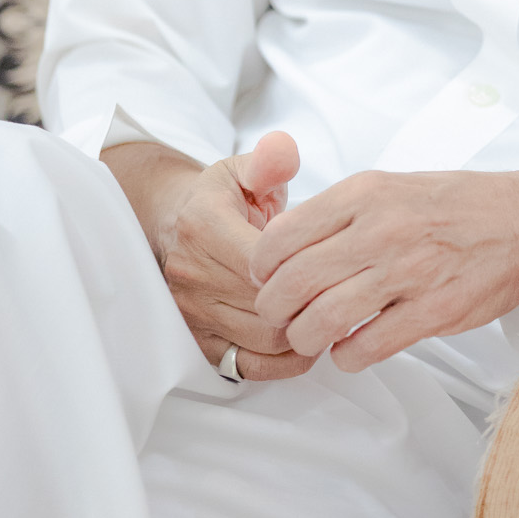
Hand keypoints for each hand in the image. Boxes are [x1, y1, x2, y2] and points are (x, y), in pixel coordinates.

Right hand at [101, 130, 314, 379]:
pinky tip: (304, 342)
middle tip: (343, 292)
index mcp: (204, 227)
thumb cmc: (222, 199)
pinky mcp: (197, 343)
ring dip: (304, 332)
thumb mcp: (244, 169)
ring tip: (327, 313)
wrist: (175, 227)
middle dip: (312, 302)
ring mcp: (191, 313)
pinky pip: (247, 367)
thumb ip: (270, 160)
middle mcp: (191, 274)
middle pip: (269, 306)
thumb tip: (284, 151)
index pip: (264, 262)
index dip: (305, 267)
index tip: (328, 259)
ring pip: (263, 340)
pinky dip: (283, 362)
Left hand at [250, 169, 518, 371]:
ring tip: (310, 337)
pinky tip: (350, 348)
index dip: (262, 267)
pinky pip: (365, 348)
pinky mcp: (432, 313)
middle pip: (293, 283)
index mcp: (367, 193)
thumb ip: (341, 211)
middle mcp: (382, 230)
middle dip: (274, 309)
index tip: (265, 278)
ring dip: (305, 337)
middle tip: (279, 316)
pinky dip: (346, 356)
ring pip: (322, 321)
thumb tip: (285, 244)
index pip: (282, 236)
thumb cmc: (457, 206)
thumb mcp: (392, 185)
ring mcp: (408, 274)